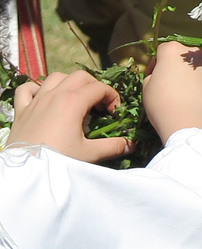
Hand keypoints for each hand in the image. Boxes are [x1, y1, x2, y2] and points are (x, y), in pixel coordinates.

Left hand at [9, 70, 130, 162]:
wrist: (25, 172)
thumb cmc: (58, 160)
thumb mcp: (89, 154)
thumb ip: (113, 146)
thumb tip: (132, 144)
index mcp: (74, 101)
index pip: (100, 88)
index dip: (112, 97)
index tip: (113, 112)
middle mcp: (55, 94)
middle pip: (81, 76)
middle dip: (93, 86)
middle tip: (98, 104)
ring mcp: (36, 100)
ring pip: (55, 77)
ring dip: (68, 82)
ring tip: (74, 97)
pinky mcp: (21, 110)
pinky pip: (26, 89)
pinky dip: (35, 88)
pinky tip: (43, 97)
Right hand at [142, 41, 201, 139]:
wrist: (187, 121)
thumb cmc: (161, 101)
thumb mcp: (147, 86)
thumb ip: (155, 74)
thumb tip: (162, 74)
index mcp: (174, 50)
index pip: (162, 51)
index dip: (155, 64)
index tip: (152, 78)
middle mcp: (196, 53)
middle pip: (182, 59)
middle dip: (175, 68)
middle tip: (167, 86)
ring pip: (197, 70)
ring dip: (190, 78)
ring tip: (181, 96)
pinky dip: (200, 90)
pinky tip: (193, 103)